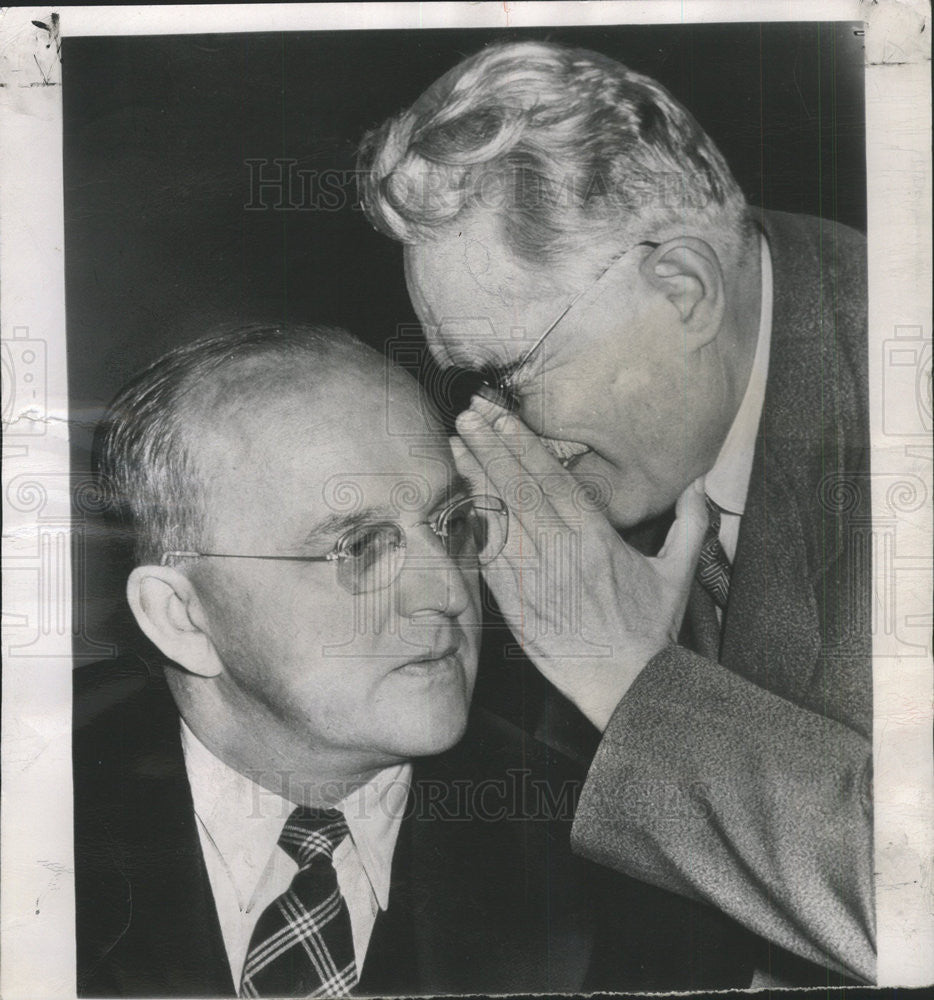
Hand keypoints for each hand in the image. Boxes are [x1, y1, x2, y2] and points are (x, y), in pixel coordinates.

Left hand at [452, 397, 706, 730]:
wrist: (627, 685)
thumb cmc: (650, 630)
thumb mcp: (677, 574)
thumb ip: (688, 525)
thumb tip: (698, 487)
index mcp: (595, 537)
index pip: (552, 477)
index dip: (522, 442)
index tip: (500, 415)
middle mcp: (561, 550)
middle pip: (519, 487)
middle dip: (491, 445)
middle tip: (468, 413)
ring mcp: (534, 577)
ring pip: (498, 517)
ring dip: (475, 478)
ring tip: (456, 444)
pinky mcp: (516, 604)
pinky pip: (489, 558)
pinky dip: (475, 527)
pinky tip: (461, 501)